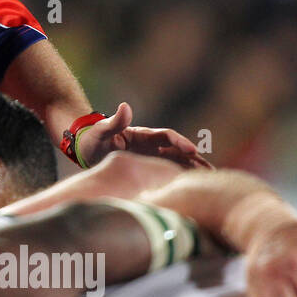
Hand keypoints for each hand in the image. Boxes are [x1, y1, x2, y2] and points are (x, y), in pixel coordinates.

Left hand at [76, 102, 211, 169]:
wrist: (85, 150)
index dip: (180, 142)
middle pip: (178, 151)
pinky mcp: (148, 169)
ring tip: (210, 182)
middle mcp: (151, 145)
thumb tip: (124, 106)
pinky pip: (168, 173)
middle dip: (195, 159)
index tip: (193, 150)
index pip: (167, 137)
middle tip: (212, 171)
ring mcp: (151, 157)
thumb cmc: (92, 139)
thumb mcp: (101, 131)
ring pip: (177, 163)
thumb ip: (114, 122)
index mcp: (143, 136)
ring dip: (192, 170)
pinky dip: (181, 179)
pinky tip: (192, 190)